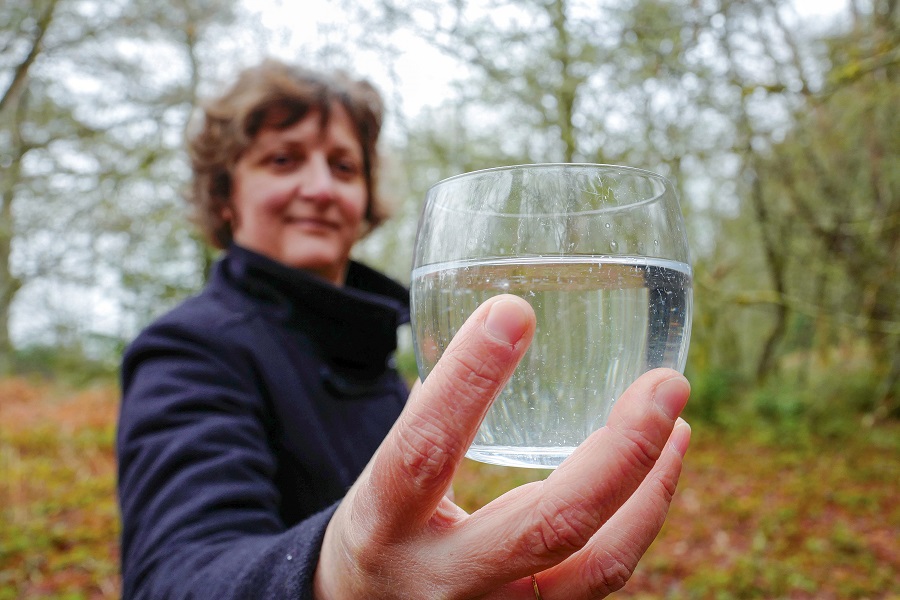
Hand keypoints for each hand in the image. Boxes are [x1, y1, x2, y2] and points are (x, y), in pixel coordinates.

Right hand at [314, 295, 690, 598]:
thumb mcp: (379, 477)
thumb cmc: (380, 531)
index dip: (468, 382)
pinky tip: (658, 469)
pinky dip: (640, 518)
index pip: (426, 449)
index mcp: (385, 523)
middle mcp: (442, 579)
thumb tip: (487, 336)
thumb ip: (429, 416)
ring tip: (676, 420)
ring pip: (597, 563)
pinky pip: (604, 575)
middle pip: (549, 524)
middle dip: (621, 451)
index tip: (514, 312)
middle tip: (665, 384)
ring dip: (649, 485)